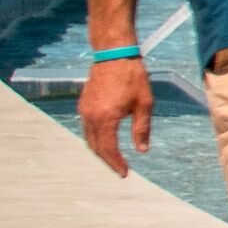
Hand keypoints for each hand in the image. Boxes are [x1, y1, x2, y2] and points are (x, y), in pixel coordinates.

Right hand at [77, 54, 152, 172]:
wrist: (114, 54)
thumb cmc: (132, 76)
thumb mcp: (144, 104)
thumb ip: (142, 129)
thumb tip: (142, 150)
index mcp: (105, 118)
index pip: (108, 149)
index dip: (116, 164)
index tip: (125, 173)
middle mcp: (90, 117)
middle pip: (96, 147)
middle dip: (107, 161)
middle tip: (120, 169)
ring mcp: (84, 110)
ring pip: (89, 139)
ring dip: (100, 150)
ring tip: (114, 158)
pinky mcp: (83, 104)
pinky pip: (86, 128)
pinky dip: (95, 138)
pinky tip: (106, 140)